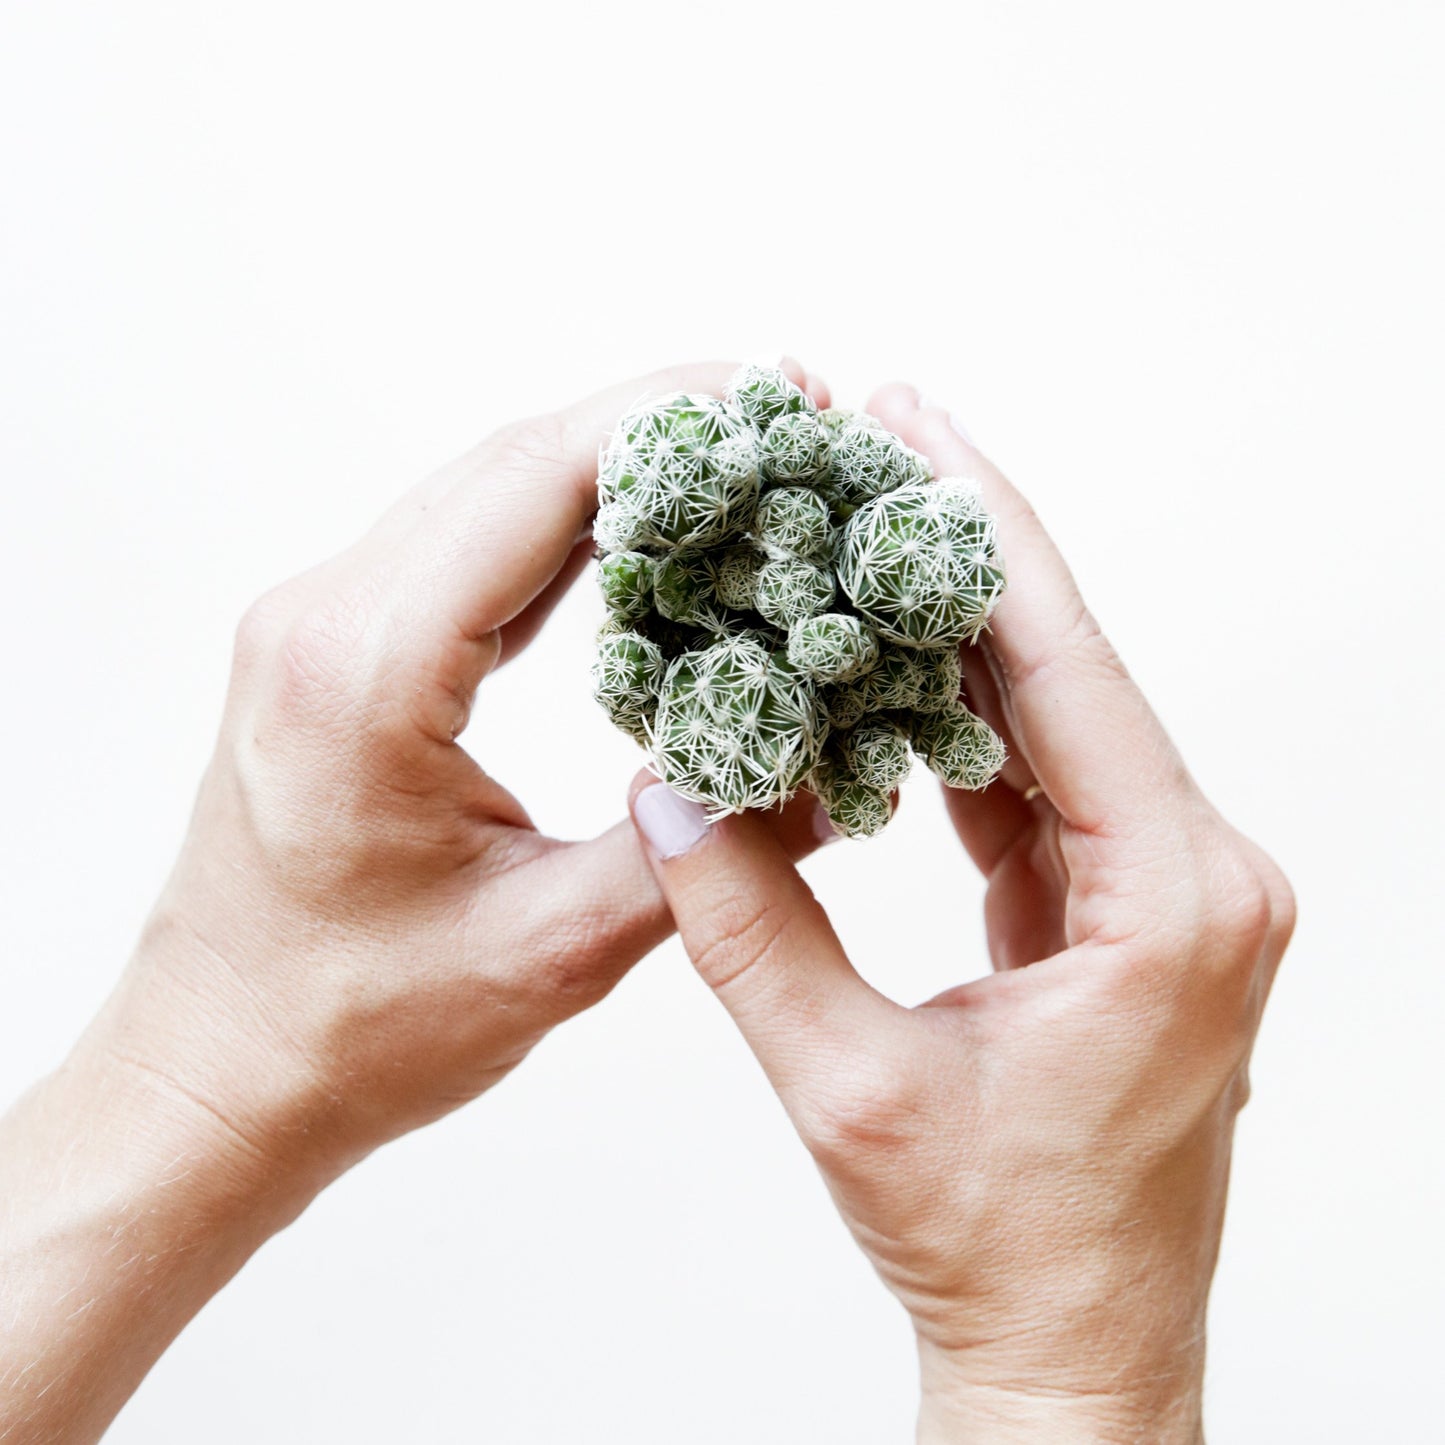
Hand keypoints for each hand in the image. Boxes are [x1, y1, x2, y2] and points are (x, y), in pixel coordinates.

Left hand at [0, 357, 829, 1443]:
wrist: (220, 1071)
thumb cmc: (356, 1030)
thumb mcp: (554, 951)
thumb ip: (700, 847)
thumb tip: (819, 767)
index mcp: (366, 671)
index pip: (537, 484)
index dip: (672, 425)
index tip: (783, 404)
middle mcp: (326, 617)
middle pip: (514, 462)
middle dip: (662, 428)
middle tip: (788, 424)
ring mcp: (321, 624)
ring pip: (489, 492)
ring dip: (615, 467)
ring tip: (739, 468)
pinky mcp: (338, 650)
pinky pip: (465, 548)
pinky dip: (565, 526)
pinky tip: (645, 536)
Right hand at [628, 386, 1295, 1442]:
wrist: (1070, 1348)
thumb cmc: (997, 1246)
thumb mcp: (854, 1091)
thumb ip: (752, 933)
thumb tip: (667, 797)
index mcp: (1173, 899)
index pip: (1066, 670)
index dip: (983, 534)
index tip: (917, 422)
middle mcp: (1197, 873)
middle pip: (1067, 669)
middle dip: (964, 552)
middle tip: (876, 435)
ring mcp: (1169, 888)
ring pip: (1052, 716)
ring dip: (956, 630)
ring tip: (865, 530)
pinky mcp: (1126, 909)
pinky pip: (1038, 781)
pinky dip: (959, 721)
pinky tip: (885, 670)